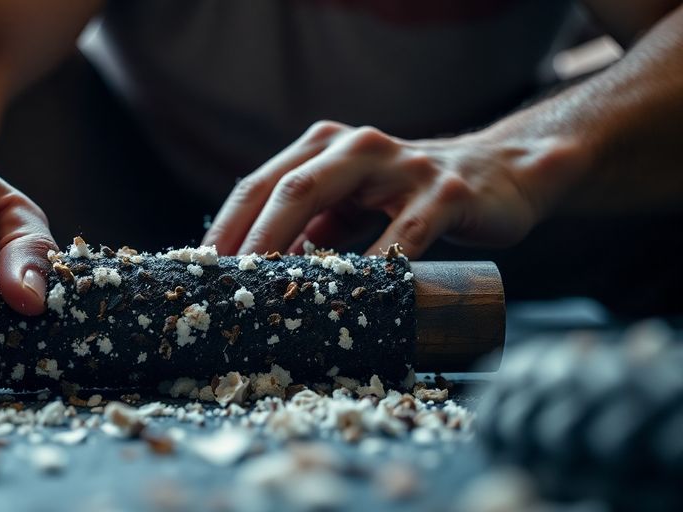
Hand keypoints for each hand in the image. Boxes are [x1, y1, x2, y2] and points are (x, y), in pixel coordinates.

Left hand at [203, 121, 579, 257]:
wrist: (501, 176)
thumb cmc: (411, 197)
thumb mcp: (353, 207)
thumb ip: (310, 229)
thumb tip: (255, 277)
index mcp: (326, 147)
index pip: (262, 184)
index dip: (227, 226)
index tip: (201, 269)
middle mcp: (355, 146)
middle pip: (286, 187)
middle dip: (249, 238)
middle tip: (225, 284)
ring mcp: (401, 165)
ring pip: (329, 199)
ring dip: (294, 250)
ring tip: (269, 292)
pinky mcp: (445, 193)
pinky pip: (402, 234)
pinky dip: (373, 267)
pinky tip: (354, 297)